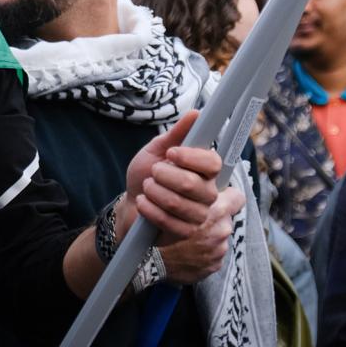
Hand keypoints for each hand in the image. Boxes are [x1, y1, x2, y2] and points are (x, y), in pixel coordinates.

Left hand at [121, 111, 222, 244]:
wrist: (132, 205)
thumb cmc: (147, 176)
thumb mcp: (156, 150)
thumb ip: (176, 134)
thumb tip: (196, 114)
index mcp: (205, 171)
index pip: (213, 163)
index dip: (192, 157)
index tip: (171, 152)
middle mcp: (208, 193)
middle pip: (193, 184)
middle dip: (165, 175)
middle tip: (153, 172)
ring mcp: (199, 215)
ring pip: (178, 203)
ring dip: (154, 192)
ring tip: (147, 187)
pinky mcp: (186, 233)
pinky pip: (169, 222)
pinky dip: (150, 209)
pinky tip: (143, 202)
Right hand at [156, 185, 244, 283]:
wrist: (150, 261)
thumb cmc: (158, 227)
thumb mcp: (172, 198)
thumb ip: (191, 192)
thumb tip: (199, 182)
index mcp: (217, 209)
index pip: (237, 197)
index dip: (227, 194)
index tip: (219, 195)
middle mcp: (222, 229)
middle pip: (227, 217)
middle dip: (214, 215)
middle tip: (195, 215)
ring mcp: (219, 249)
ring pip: (220, 235)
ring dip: (208, 234)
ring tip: (189, 235)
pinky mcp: (214, 265)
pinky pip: (213, 254)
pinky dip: (203, 251)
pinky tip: (189, 249)